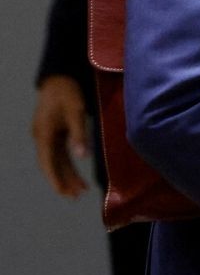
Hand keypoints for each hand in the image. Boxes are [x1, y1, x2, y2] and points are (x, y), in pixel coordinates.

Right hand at [32, 75, 89, 197]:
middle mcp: (42, 138)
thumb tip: (82, 156)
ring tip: (80, 190)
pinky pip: (59, 153)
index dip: (55, 179)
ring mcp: (46, 136)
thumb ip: (78, 134)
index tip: (63, 193)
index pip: (48, 163)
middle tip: (76, 196)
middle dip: (63, 181)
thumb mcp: (76, 112)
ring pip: (55, 161)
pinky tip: (75, 173)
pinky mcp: (53, 133)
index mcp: (44, 135)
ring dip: (66, 174)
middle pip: (51, 165)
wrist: (59, 77)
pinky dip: (67, 164)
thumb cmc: (68, 92)